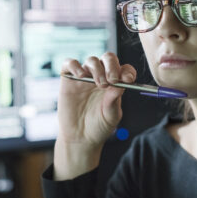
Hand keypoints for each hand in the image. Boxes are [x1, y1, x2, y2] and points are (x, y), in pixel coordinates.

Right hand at [54, 52, 136, 179]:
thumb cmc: (98, 127)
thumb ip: (114, 100)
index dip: (127, 71)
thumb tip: (121, 84)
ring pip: (92, 60)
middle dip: (112, 66)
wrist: (80, 138)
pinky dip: (75, 65)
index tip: (127, 80)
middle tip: (112, 80)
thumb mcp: (111, 115)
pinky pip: (70, 63)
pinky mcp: (69, 80)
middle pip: (108, 59)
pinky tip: (81, 76)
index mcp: (115, 84)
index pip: (124, 69)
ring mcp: (84, 77)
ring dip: (97, 69)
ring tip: (99, 84)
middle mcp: (101, 77)